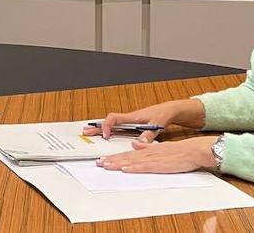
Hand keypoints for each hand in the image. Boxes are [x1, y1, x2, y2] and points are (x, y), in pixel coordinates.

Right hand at [82, 98, 205, 141]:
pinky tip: (104, 134)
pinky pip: (116, 127)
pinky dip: (108, 130)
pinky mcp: (131, 125)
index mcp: (132, 117)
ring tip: (89, 133)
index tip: (106, 135)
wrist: (168, 110)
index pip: (114, 118)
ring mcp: (128, 122)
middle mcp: (128, 119)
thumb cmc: (161, 115)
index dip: (107, 125)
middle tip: (85, 131)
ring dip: (100, 128)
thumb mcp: (156, 126)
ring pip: (111, 124)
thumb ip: (148, 135)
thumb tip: (140, 142)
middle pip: (108, 121)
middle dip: (97, 126)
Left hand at [97, 135, 217, 173]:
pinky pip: (145, 167)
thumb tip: (134, 143)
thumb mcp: (160, 146)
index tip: (104, 159)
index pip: (127, 153)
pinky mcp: (160, 165)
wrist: (193, 150)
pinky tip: (126, 169)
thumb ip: (146, 146)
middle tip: (98, 163)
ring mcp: (153, 159)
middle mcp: (147, 153)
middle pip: (126, 157)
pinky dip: (134, 168)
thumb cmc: (179, 151)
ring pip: (132, 161)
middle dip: (111, 160)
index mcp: (147, 150)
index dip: (115, 156)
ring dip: (118, 163)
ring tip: (106, 165)